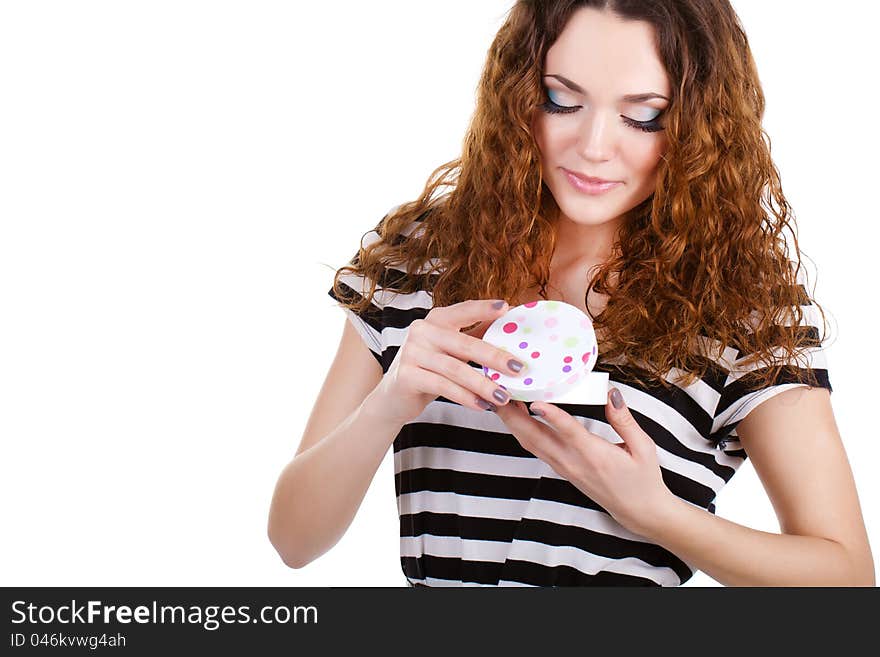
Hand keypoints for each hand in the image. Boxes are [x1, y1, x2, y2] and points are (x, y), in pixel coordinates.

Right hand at [371, 299, 525, 424]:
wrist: (394, 396)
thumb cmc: (429, 370)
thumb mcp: (451, 351)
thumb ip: (475, 338)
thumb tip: (509, 330)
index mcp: (435, 320)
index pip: (463, 311)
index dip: (484, 309)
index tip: (507, 308)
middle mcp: (421, 331)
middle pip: (464, 344)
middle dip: (494, 357)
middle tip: (518, 368)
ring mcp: (411, 352)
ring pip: (455, 368)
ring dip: (482, 384)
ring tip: (502, 396)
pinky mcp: (406, 376)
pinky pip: (442, 386)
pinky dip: (465, 397)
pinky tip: (481, 406)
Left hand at [492, 388, 674, 536]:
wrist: (638, 511)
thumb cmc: (643, 479)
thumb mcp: (643, 447)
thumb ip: (624, 420)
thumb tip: (611, 394)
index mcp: (595, 455)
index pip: (569, 432)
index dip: (551, 416)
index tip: (535, 401)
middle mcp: (573, 462)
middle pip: (536, 437)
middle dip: (514, 415)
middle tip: (500, 391)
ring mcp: (564, 467)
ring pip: (531, 443)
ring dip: (513, 422)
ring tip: (501, 398)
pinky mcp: (561, 469)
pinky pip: (536, 448)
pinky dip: (523, 431)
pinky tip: (517, 415)